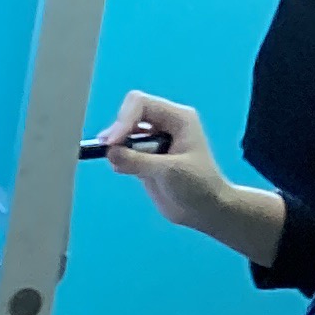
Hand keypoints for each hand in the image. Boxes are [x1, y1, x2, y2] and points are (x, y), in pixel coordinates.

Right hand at [91, 90, 285, 261]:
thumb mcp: (169, 172)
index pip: (141, 104)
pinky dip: (118, 158)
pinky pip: (124, 151)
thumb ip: (138, 161)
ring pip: (125, 133)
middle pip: (131, 115)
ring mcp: (154, 142)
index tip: (113, 144)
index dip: (124, 120)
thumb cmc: (198, 186)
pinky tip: (121, 169)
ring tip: (116, 163)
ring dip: (116, 146)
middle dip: (118, 131)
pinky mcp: (145, 159)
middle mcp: (165, 125)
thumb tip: (109, 153)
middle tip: (109, 152)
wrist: (205, 210)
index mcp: (177, 118)